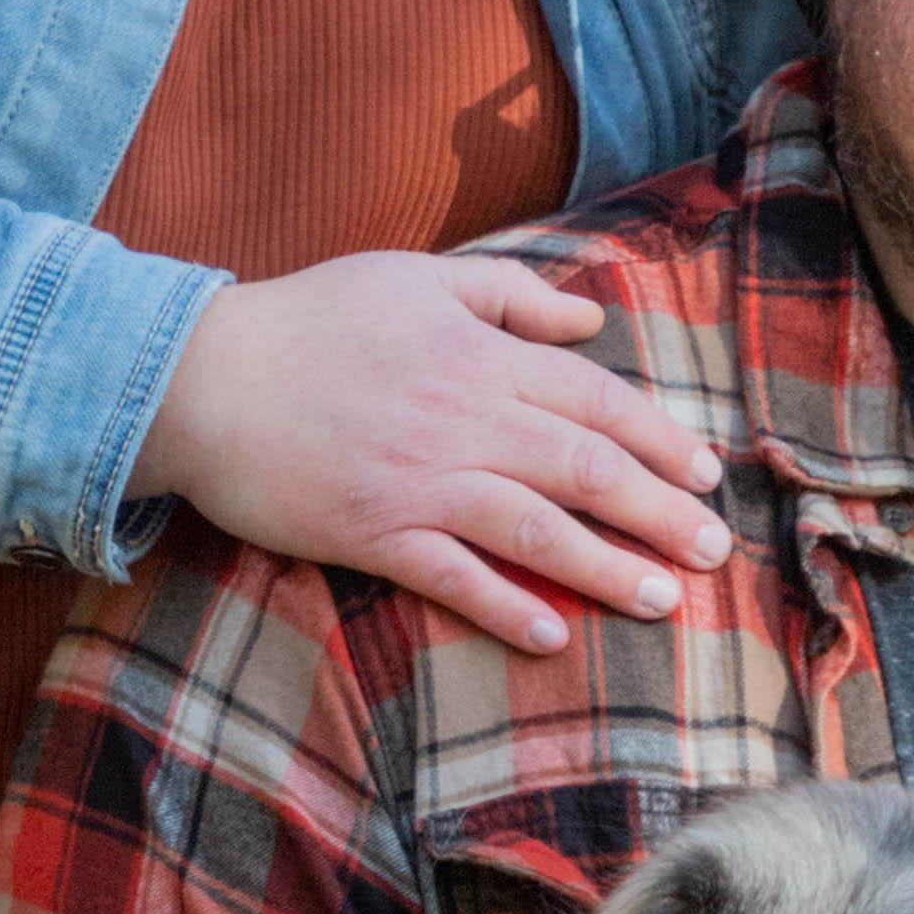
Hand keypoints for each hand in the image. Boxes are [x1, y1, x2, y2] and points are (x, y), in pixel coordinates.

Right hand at [129, 250, 729, 656]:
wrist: (202, 375)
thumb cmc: (311, 318)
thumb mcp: (417, 277)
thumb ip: (510, 294)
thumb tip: (590, 319)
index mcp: (479, 355)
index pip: (594, 398)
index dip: (657, 438)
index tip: (704, 473)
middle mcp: (462, 419)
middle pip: (584, 468)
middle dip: (658, 511)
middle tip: (712, 548)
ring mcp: (418, 481)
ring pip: (533, 529)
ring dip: (604, 568)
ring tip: (662, 601)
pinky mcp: (370, 532)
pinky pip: (451, 576)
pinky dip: (504, 607)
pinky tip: (551, 636)